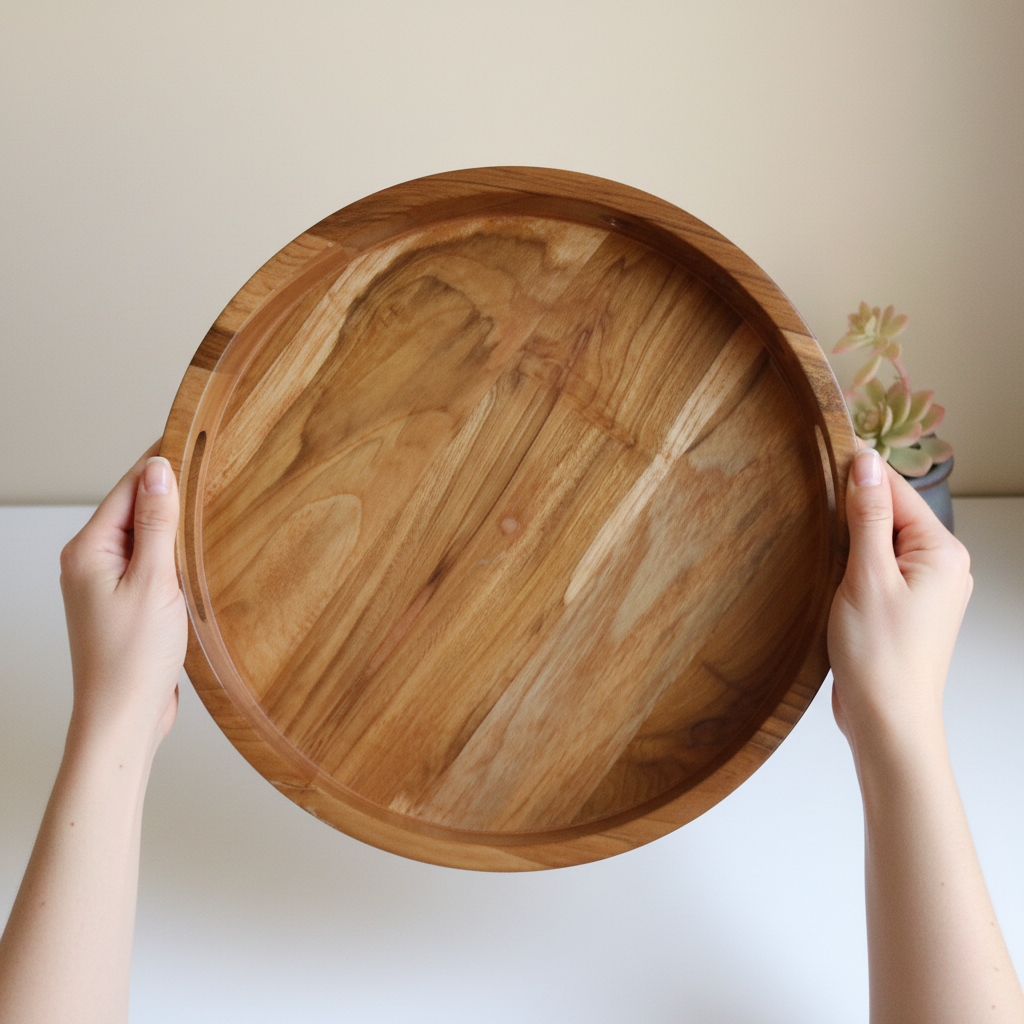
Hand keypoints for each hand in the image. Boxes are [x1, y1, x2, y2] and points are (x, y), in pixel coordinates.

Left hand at [59, 442, 186, 751]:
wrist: (124, 717)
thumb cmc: (132, 661)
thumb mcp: (154, 582)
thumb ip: (158, 524)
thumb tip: (159, 471)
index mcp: (88, 550)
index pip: (128, 487)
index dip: (161, 462)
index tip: (193, 438)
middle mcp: (91, 562)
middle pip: (136, 509)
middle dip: (172, 493)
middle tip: (214, 471)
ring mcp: (107, 584)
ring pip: (146, 537)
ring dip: (175, 527)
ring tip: (211, 511)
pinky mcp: (126, 604)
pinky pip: (151, 564)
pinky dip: (174, 556)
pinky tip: (198, 558)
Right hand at [827, 448, 972, 758]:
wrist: (886, 719)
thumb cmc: (880, 656)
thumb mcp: (866, 576)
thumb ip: (867, 516)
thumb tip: (866, 463)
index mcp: (942, 552)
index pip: (898, 491)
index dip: (858, 477)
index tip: (820, 462)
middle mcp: (942, 566)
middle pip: (890, 514)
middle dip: (852, 516)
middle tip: (819, 528)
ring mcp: (925, 588)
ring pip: (880, 542)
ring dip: (849, 545)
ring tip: (827, 565)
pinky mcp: (904, 606)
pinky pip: (877, 568)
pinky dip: (852, 568)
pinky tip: (833, 582)